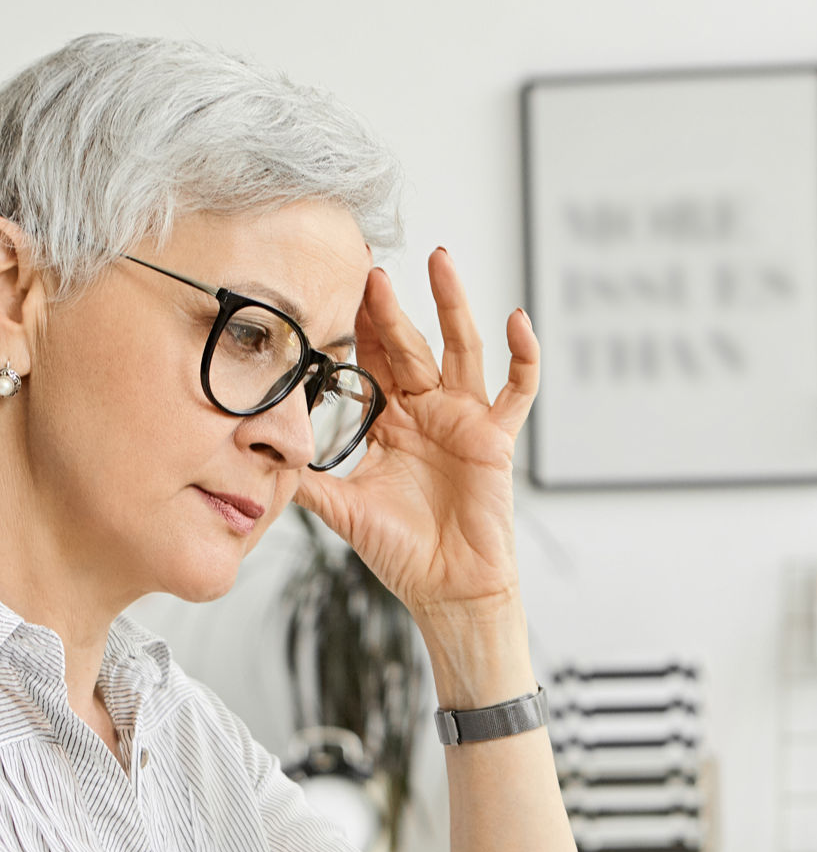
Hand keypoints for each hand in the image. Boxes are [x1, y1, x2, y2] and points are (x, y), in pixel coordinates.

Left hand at [292, 248, 535, 618]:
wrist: (447, 591)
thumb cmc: (403, 553)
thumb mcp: (342, 511)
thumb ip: (307, 481)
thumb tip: (257, 460)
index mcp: (390, 423)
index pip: (370, 361)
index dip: (355, 326)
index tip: (334, 285)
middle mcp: (427, 412)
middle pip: (409, 344)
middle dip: (391, 307)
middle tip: (372, 271)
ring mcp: (463, 419)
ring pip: (461, 348)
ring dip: (452, 304)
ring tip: (440, 261)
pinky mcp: (496, 438)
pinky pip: (517, 390)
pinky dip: (524, 356)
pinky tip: (517, 320)